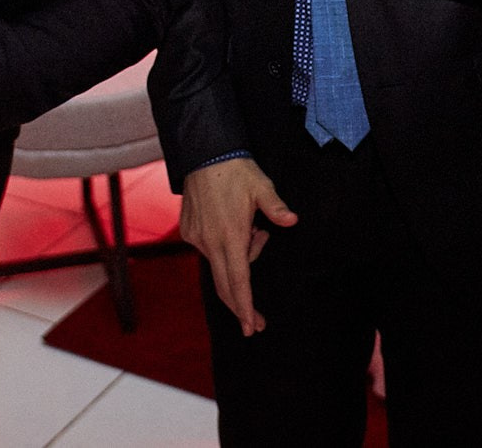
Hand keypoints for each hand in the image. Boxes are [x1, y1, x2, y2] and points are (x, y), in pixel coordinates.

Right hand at [180, 158, 296, 335]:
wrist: (203, 153)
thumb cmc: (236, 171)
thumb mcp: (262, 187)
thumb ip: (276, 209)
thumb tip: (292, 221)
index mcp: (230, 236)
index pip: (239, 281)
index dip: (245, 307)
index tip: (250, 327)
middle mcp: (210, 242)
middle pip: (225, 286)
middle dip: (241, 307)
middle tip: (257, 323)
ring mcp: (196, 238)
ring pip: (219, 264)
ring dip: (238, 259)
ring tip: (254, 229)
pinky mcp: (188, 231)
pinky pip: (208, 249)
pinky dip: (223, 246)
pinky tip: (233, 224)